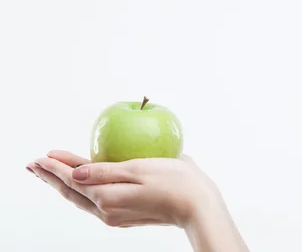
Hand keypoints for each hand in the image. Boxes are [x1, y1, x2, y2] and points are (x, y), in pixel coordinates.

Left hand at [27, 151, 217, 228]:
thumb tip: (76, 174)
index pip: (74, 179)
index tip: (41, 155)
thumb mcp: (140, 169)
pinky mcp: (127, 216)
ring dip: (64, 186)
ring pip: (81, 200)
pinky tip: (82, 187)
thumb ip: (106, 172)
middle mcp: (107, 210)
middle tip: (34, 165)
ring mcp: (117, 216)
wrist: (199, 207)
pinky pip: (94, 203)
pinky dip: (81, 193)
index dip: (56, 166)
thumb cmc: (176, 181)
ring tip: (50, 175)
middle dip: (52, 177)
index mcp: (108, 197)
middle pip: (72, 192)